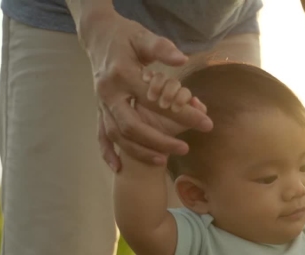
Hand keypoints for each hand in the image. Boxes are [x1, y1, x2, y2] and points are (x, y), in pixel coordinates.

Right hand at [75, 7, 213, 170]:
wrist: (98, 36)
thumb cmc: (125, 37)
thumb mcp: (143, 36)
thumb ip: (161, 48)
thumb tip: (181, 59)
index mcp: (122, 73)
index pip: (155, 99)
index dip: (183, 112)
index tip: (206, 123)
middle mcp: (109, 92)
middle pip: (132, 125)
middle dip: (159, 141)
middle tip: (184, 148)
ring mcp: (101, 103)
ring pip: (117, 135)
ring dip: (139, 151)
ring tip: (163, 160)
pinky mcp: (98, 109)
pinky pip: (101, 135)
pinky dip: (108, 153)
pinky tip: (119, 167)